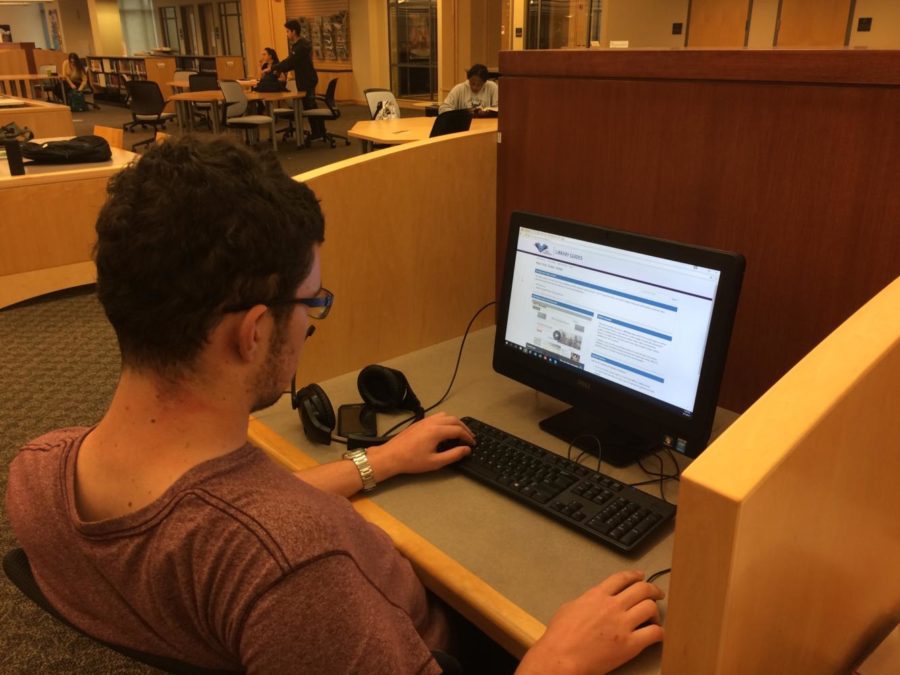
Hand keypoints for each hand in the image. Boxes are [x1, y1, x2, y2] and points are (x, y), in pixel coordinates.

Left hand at [369, 412, 473, 477]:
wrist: (391, 456)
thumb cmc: (412, 461)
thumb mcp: (435, 462)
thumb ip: (453, 455)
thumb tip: (466, 449)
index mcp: (437, 431)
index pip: (458, 430)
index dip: (468, 437)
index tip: (473, 444)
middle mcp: (432, 422)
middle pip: (454, 420)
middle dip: (464, 428)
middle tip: (470, 438)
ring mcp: (425, 420)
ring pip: (446, 416)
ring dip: (455, 422)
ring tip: (460, 432)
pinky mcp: (420, 422)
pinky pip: (437, 416)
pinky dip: (446, 421)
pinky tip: (446, 430)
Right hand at [517, 570, 663, 674]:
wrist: (562, 658)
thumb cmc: (559, 636)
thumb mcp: (569, 608)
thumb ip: (585, 601)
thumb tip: (592, 602)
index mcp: (597, 595)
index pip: (621, 578)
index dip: (634, 575)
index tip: (641, 576)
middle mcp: (613, 606)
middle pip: (641, 589)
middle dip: (652, 589)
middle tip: (656, 594)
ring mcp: (623, 624)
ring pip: (650, 607)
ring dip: (655, 611)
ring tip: (654, 617)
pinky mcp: (630, 645)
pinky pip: (654, 633)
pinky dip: (658, 632)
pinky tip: (656, 634)